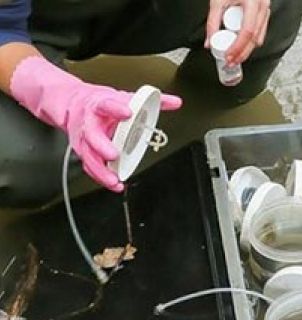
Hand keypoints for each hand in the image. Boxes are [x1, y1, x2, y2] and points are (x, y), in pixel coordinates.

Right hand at [10, 57, 181, 191]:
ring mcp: (84, 138)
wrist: (72, 103)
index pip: (107, 104)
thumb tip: (175, 102)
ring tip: (114, 179)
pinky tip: (114, 184)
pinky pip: (90, 166)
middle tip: (114, 154)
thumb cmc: (101, 103)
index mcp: (100, 105)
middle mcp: (89, 122)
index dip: (116, 108)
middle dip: (101, 145)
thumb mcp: (124, 97)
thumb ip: (151, 100)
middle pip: (92, 134)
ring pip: (88, 155)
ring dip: (101, 169)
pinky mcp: (83, 151)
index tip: (127, 112)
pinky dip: (100, 177)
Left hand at [205, 0, 270, 64]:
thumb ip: (212, 22)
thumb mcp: (218, 1)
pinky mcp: (264, 13)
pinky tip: (242, 46)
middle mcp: (262, 7)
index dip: (238, 47)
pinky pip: (260, 32)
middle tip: (231, 62)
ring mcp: (265, 10)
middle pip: (255, 39)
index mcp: (252, 2)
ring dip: (247, 50)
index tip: (228, 56)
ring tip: (235, 56)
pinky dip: (250, 42)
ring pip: (259, 38)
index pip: (247, 32)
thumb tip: (209, 42)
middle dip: (242, 54)